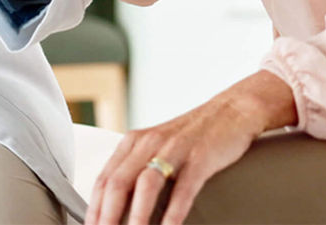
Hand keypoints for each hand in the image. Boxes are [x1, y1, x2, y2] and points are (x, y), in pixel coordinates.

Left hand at [86, 72, 295, 224]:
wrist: (231, 110)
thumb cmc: (192, 135)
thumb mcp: (157, 147)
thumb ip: (137, 170)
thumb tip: (117, 205)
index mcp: (133, 142)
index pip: (104, 179)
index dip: (94, 208)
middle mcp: (149, 143)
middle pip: (118, 183)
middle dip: (107, 216)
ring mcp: (174, 149)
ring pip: (146, 185)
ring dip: (136, 217)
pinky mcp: (200, 157)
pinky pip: (183, 188)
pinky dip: (174, 212)